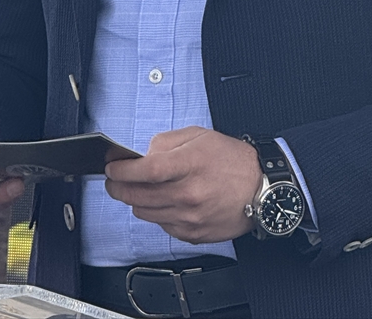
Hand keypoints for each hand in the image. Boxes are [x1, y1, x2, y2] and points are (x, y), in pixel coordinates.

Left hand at [105, 126, 261, 243]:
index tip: (111, 167)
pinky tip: (165, 202)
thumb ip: (167, 142)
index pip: (145, 170)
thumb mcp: (200, 136)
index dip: (122, 170)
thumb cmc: (233, 160)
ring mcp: (189, 218)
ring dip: (136, 201)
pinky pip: (161, 225)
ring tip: (141, 189)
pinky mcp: (192, 234)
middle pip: (138, 196)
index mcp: (190, 165)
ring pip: (145, 213)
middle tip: (114, 180)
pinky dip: (157, 214)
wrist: (260, 189)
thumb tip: (143, 154)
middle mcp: (188, 194)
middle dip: (118, 187)